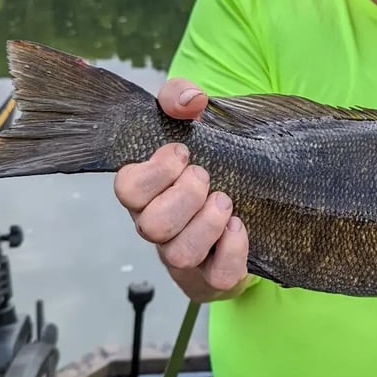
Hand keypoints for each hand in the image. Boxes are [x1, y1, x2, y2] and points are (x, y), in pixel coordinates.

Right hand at [113, 78, 250, 301]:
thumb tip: (190, 100)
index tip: (183, 152)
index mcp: (146, 194)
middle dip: (184, 196)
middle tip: (206, 177)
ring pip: (180, 254)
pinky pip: (218, 275)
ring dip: (207, 222)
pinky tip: (240, 226)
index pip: (126, 190)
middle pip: (152, 225)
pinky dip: (232, 248)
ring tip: (225, 201)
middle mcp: (158, 229)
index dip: (154, 172)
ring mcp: (184, 258)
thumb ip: (181, 98)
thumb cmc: (211, 161)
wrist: (249, 199)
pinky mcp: (213, 278)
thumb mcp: (195, 122)